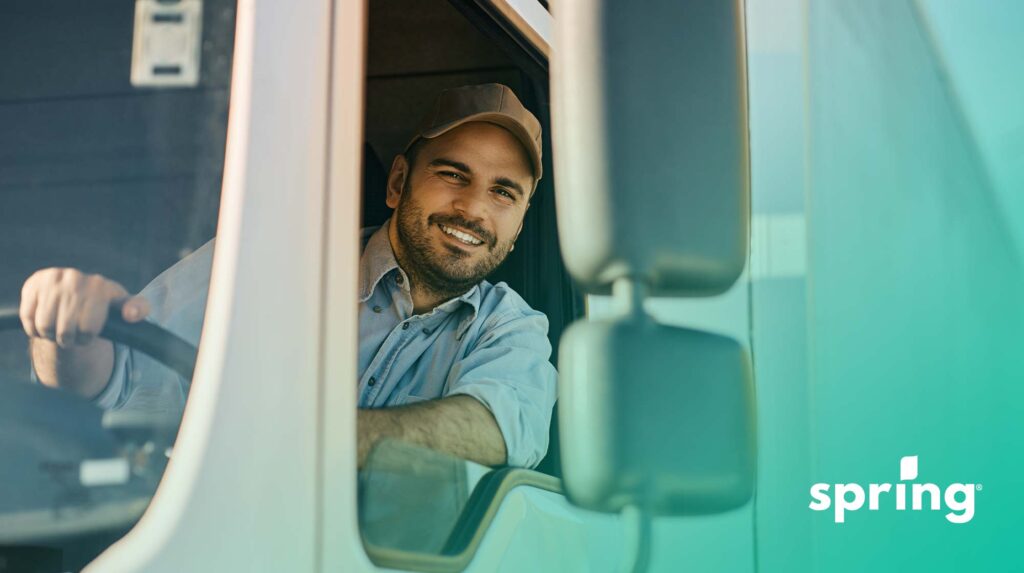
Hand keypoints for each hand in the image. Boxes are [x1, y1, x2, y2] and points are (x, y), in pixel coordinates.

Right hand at [20, 268, 149, 347]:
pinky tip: (45, 322)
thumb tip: (131, 315)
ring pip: (45, 326)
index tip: (90, 332)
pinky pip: (28, 318)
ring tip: (60, 327)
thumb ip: (137, 309)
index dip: (87, 337)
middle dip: (69, 339)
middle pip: (65, 331)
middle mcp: (75, 277)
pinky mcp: (32, 284)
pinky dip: (34, 328)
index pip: (89, 328)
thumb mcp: (123, 307)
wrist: (75, 295)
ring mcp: (52, 278)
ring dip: (51, 335)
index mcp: (100, 285)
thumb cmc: (103, 305)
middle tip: (73, 333)